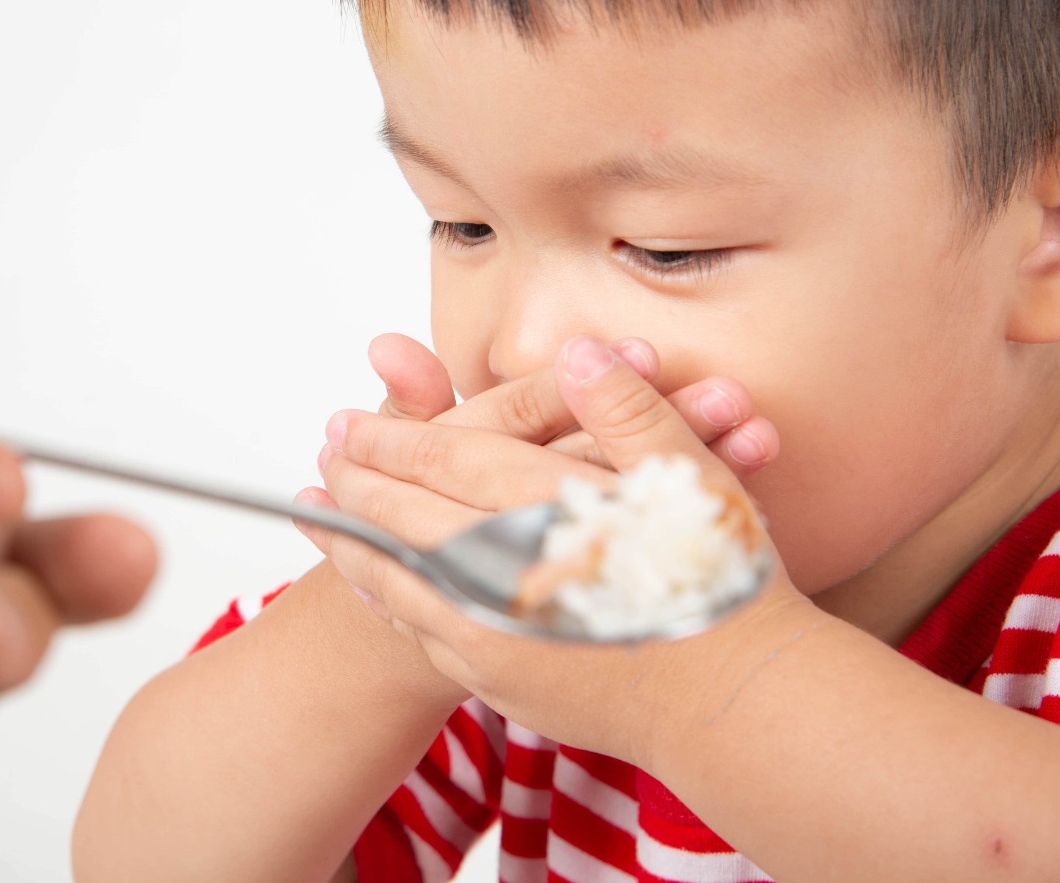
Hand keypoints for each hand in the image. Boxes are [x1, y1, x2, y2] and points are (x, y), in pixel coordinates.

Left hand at [302, 335, 806, 765]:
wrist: (742, 706)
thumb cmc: (720, 580)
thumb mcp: (688, 473)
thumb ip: (623, 407)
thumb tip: (575, 352)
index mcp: (543, 511)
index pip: (443, 460)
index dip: (390, 437)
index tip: (347, 422)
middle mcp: (501, 573)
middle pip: (404, 517)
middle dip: (356, 483)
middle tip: (320, 456)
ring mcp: (493, 635)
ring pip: (397, 579)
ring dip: (354, 540)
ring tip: (317, 515)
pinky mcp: (502, 683)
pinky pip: (423, 632)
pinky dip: (390, 598)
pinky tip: (380, 585)